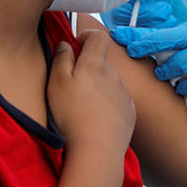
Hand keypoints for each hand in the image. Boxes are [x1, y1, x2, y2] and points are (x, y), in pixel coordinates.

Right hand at [46, 30, 134, 156]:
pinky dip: (107, 104)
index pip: (98, 37)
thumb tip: (65, 44)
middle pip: (102, 62)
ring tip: (82, 107)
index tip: (76, 45)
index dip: (86, 36)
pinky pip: (117, 100)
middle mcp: (114, 75)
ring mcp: (124, 94)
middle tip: (72, 85)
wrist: (97, 150)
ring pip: (110, 82)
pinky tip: (95, 119)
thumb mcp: (56, 83)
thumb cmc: (72, 115)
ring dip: (98, 87)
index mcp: (95, 64)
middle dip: (88, 67)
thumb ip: (60, 59)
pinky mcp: (129, 112)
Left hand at [108, 24, 186, 122]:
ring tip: (160, 74)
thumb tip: (117, 35)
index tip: (120, 37)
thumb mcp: (165, 62)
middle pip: (185, 35)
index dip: (143, 34)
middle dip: (158, 41)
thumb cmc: (185, 77)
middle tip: (135, 51)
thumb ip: (146, 49)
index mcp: (186, 42)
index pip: (165, 31)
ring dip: (177, 63)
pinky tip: (180, 91)